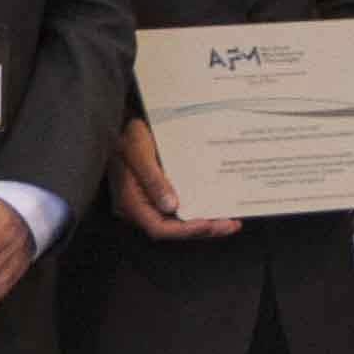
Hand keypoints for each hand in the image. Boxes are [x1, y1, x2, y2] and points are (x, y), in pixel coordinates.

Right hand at [109, 117, 236, 241]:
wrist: (124, 123)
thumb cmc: (127, 135)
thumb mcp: (138, 152)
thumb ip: (153, 179)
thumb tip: (171, 206)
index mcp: (130, 202)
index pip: (158, 228)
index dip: (184, 230)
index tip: (207, 223)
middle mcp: (140, 207)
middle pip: (173, 229)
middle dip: (202, 229)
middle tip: (228, 225)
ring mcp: (151, 202)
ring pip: (179, 222)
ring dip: (205, 224)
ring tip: (230, 222)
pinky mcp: (161, 194)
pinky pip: (181, 209)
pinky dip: (199, 210)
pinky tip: (217, 207)